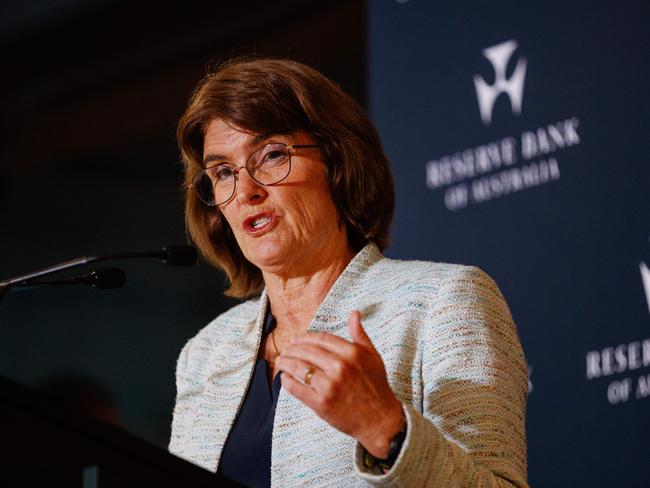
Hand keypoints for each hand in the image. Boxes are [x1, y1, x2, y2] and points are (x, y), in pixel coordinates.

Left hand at [276, 310, 404, 457]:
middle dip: (292, 349)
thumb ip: (360, 334)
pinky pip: (297, 388)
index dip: (306, 337)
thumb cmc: (376, 387)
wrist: (380, 420)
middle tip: (285, 350)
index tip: (297, 339)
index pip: (321, 338)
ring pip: (299, 367)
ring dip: (285, 362)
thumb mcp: (373, 356)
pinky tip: (284, 378)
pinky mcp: (321, 403)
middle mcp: (339, 366)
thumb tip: (354, 313)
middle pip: (307, 351)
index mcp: (351, 352)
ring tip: (281, 361)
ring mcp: (329, 385)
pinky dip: (287, 382)